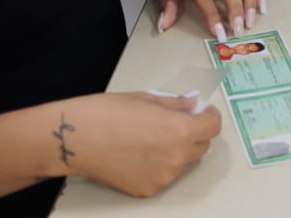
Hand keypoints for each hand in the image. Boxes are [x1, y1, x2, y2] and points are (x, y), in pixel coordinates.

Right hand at [57, 91, 220, 197]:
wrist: (77, 139)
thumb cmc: (110, 111)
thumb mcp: (148, 99)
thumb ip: (176, 104)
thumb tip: (194, 104)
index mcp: (181, 130)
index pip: (213, 127)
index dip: (209, 117)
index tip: (201, 112)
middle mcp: (177, 157)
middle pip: (202, 147)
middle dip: (194, 133)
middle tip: (175, 124)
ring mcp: (163, 177)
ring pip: (182, 162)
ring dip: (176, 151)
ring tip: (149, 140)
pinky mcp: (147, 190)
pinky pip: (163, 176)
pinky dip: (158, 166)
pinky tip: (137, 155)